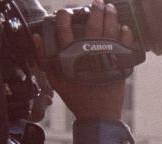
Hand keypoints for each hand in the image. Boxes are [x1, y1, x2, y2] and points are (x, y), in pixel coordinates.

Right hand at [33, 0, 131, 119]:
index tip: (65, 12)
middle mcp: (89, 55)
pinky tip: (125, 27)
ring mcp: (106, 60)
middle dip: (95, 11)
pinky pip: (124, 46)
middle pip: (92, 27)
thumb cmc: (76, 96)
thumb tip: (36, 37)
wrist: (98, 114)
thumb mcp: (56, 78)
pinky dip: (125, 36)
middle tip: (98, 1)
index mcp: (71, 57)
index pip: (64, 31)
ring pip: (109, 33)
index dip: (64, 18)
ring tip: (111, 7)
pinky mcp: (119, 66)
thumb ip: (44, 57)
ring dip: (111, 17)